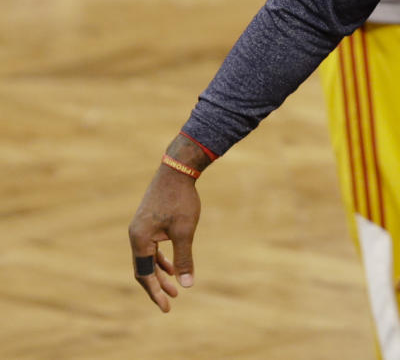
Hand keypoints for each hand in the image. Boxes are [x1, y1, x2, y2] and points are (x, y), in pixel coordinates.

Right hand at [128, 164, 201, 311]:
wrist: (176, 170)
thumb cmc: (181, 200)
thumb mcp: (185, 232)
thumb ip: (184, 258)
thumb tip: (186, 285)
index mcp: (139, 239)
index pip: (144, 274)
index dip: (155, 291)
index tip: (167, 307)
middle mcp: (135, 235)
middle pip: (144, 268)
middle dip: (157, 285)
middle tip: (172, 301)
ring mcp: (140, 228)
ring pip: (148, 258)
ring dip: (160, 273)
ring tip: (174, 288)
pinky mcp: (148, 222)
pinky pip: (151, 248)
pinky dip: (161, 259)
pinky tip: (171, 267)